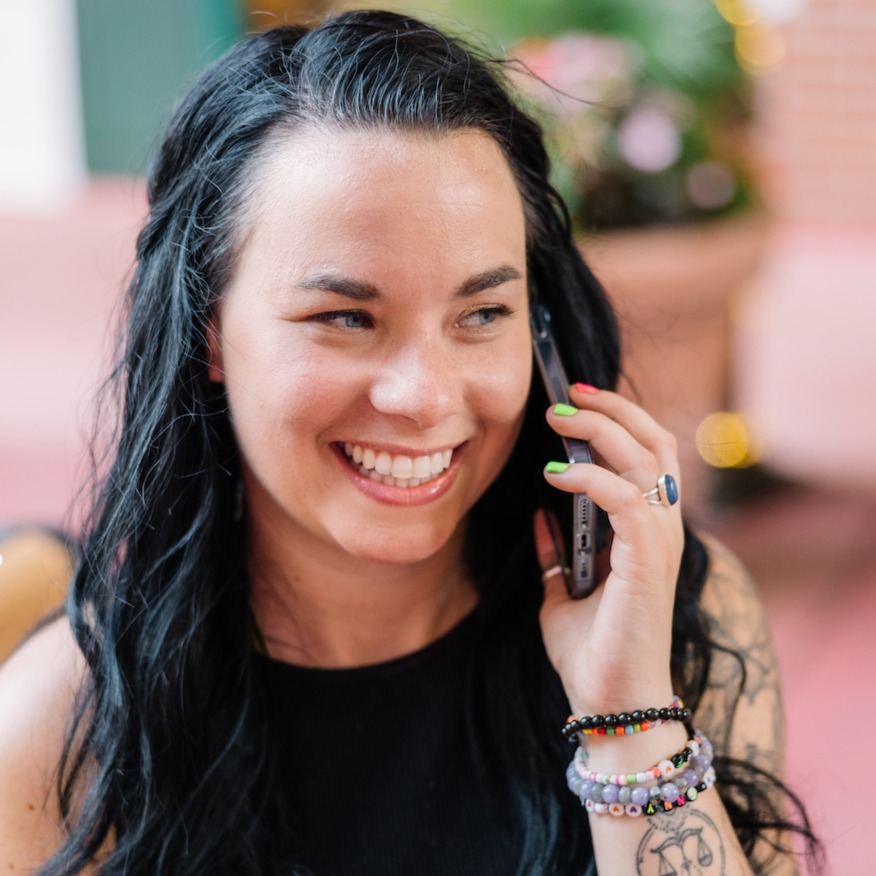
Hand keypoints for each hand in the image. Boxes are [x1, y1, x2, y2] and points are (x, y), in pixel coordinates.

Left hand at [534, 384, 683, 716]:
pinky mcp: (648, 560)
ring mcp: (661, 543)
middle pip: (654, 443)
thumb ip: (556, 552)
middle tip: (567, 394)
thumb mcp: (562, 591)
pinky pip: (625, 497)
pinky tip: (554, 476)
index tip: (574, 401)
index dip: (617, 421)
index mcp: (648, 532)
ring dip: (600, 429)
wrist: (610, 703)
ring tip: (558, 417)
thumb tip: (541, 517)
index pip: (648, 455)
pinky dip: (589, 476)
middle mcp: (663, 529)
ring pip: (645, 459)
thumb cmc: (593, 652)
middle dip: (612, 409)